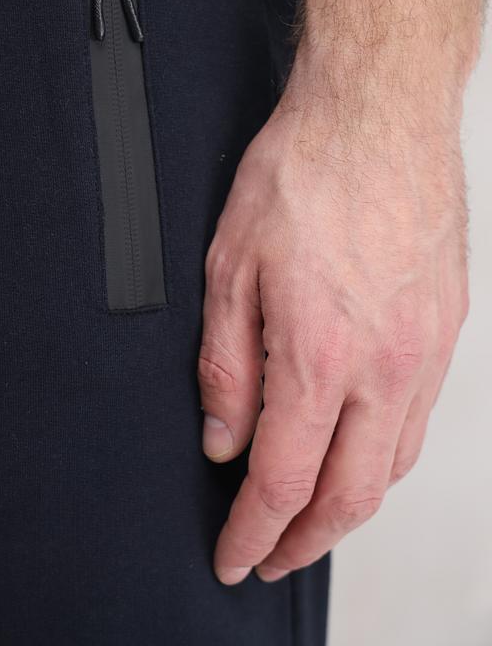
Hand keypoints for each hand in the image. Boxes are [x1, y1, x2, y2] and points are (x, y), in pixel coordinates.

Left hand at [198, 38, 468, 583]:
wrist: (376, 113)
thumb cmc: (304, 172)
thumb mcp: (229, 266)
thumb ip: (225, 364)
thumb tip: (224, 436)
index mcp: (319, 353)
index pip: (283, 480)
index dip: (252, 532)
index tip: (233, 555)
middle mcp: (384, 365)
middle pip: (349, 495)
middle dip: (304, 542)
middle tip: (272, 556)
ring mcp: (425, 350)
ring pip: (391, 464)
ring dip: (349, 505)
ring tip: (311, 515)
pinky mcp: (446, 329)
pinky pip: (419, 418)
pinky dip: (383, 455)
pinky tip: (360, 448)